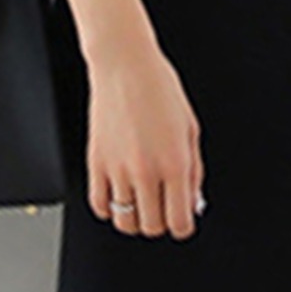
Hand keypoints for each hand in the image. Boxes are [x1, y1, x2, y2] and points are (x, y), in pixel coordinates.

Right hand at [84, 39, 205, 239]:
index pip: (180, 221)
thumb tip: (192, 199)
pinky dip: (109, 208)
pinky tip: (119, 195)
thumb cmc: (160, 88)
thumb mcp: (191, 127)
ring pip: (125, 223)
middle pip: (152, 227)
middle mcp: (145, 171)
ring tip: (141, 202)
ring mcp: (118, 170)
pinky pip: (99, 205)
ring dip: (135, 219)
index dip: (184, 225)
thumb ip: (194, 168)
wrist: (125, 64)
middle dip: (161, 222)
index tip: (183, 220)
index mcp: (175, 163)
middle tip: (164, 207)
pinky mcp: (95, 163)